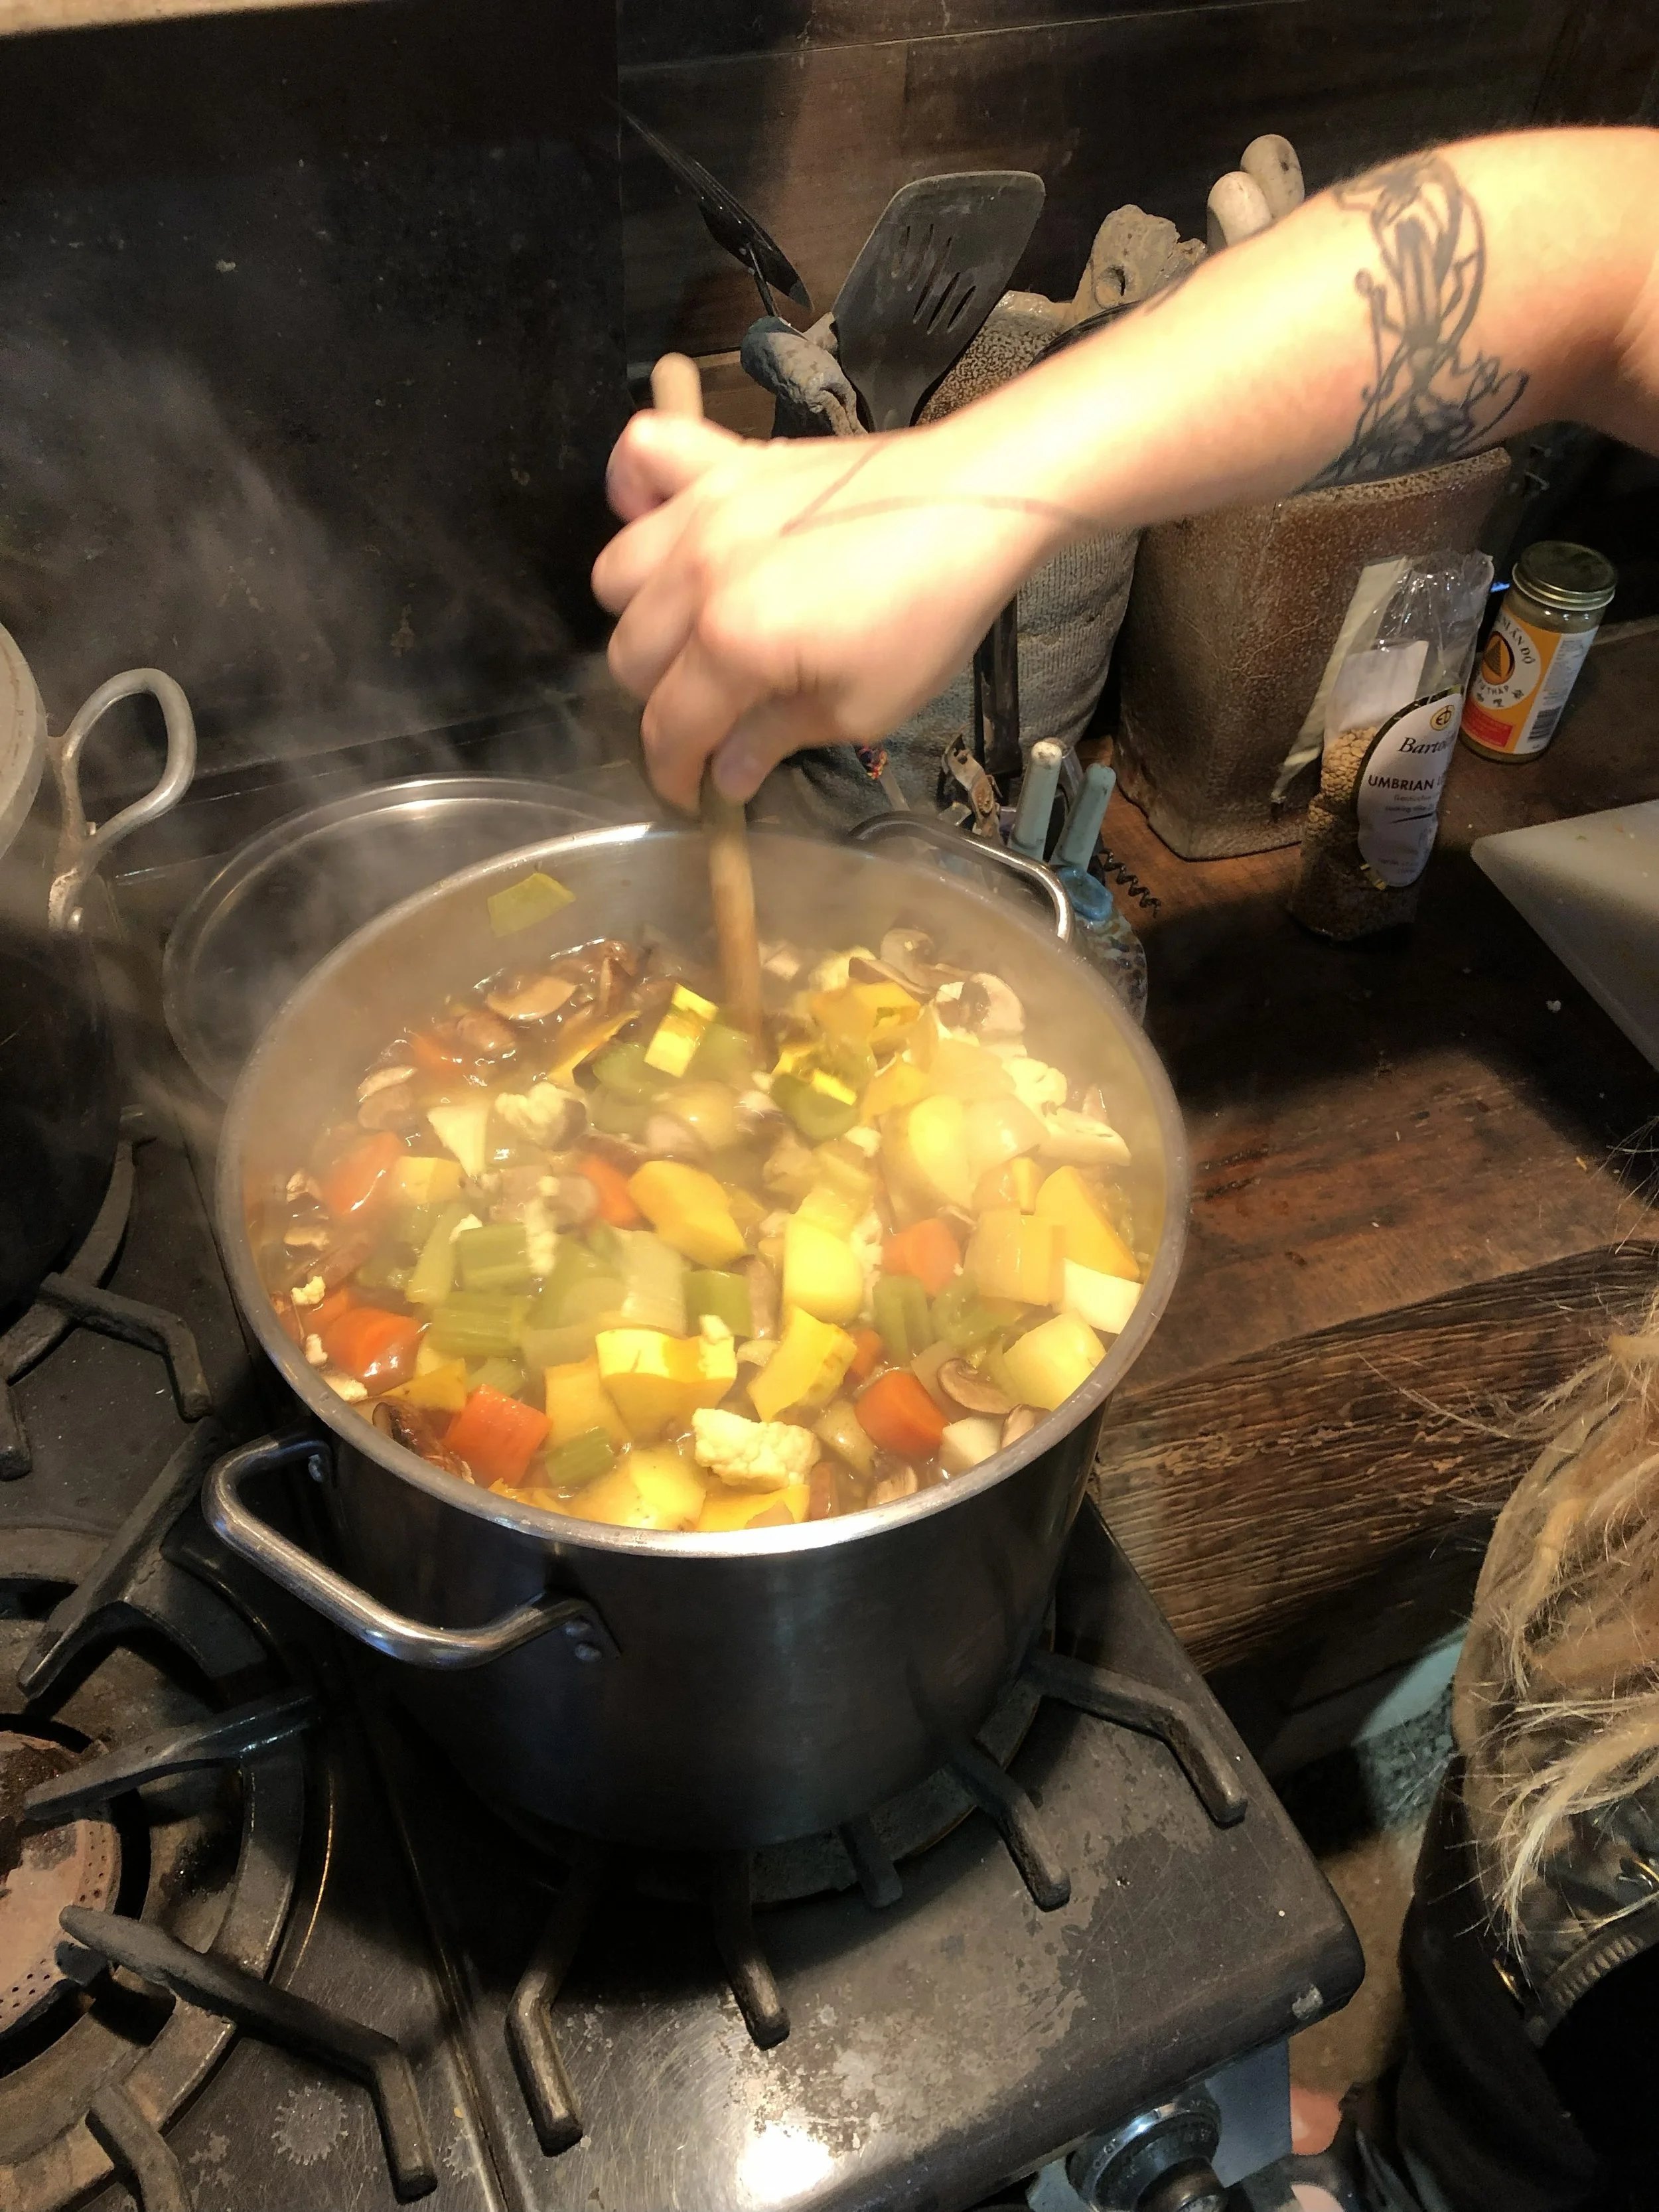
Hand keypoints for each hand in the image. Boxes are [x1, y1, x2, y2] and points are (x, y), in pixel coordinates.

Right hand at [591, 410, 1057, 810]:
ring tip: (692, 633)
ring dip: (643, 617)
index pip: (668, 726)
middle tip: (713, 718)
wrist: (975, 501)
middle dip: (663, 704)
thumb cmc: (931, 611)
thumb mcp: (863, 706)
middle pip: (630, 657)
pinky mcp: (727, 462)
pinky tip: (663, 528)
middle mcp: (698, 573)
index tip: (694, 792)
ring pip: (617, 575)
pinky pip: (641, 456)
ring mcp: (704, 508)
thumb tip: (726, 774)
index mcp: (734, 642)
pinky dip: (632, 491)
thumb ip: (776, 738)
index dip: (675, 774)